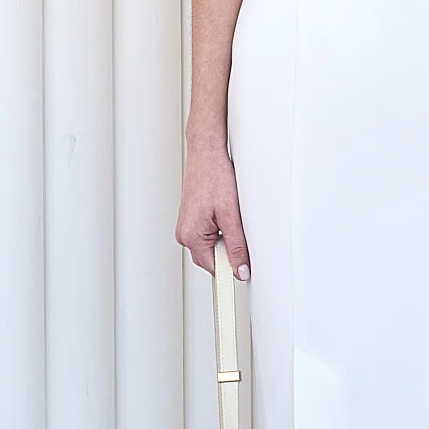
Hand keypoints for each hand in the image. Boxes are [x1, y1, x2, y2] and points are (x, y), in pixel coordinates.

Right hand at [177, 138, 250, 277]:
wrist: (207, 153)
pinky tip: (226, 213)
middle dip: (229, 251)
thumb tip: (241, 268)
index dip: (231, 270)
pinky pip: (209, 235)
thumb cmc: (214, 176)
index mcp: (191, 236)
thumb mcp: (231, 215)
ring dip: (226, 239)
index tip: (243, 275)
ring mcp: (187, 226)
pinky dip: (221, 229)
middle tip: (240, 231)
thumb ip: (236, 245)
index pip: (214, 269)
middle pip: (212, 260)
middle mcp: (185, 233)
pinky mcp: (192, 219)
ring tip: (231, 216)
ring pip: (212, 246)